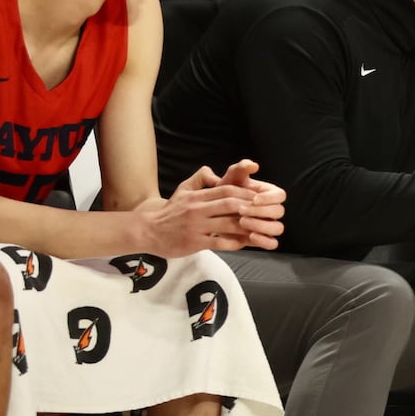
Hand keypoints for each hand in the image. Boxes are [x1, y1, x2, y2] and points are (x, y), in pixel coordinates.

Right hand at [144, 166, 271, 255]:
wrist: (149, 230)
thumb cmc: (171, 211)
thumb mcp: (183, 189)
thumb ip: (200, 179)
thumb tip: (216, 173)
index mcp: (197, 196)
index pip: (227, 190)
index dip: (246, 192)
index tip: (260, 197)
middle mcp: (198, 209)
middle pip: (230, 204)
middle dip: (251, 207)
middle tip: (266, 212)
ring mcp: (196, 227)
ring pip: (227, 224)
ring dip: (247, 226)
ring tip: (260, 228)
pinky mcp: (194, 242)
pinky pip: (219, 242)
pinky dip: (234, 242)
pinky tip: (244, 242)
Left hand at [213, 159, 286, 248]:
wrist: (212, 214)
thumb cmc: (222, 194)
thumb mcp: (229, 180)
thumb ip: (239, 170)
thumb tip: (253, 165)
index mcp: (268, 194)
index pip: (280, 195)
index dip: (269, 198)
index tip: (254, 199)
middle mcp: (271, 210)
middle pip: (279, 211)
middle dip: (261, 211)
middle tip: (241, 211)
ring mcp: (268, 225)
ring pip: (278, 228)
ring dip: (262, 225)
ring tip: (242, 222)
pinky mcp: (263, 239)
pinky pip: (272, 243)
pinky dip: (264, 241)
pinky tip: (250, 236)